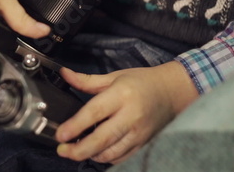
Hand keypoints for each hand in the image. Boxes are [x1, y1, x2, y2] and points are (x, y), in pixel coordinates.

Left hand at [55, 61, 197, 163]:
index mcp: (122, 95)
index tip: (60, 135)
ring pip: (111, 153)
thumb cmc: (143, 82)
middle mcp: (131, 116)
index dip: (75, 126)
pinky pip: (121, 158)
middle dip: (79, 149)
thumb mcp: (115, 76)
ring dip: (90, 155)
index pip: (94, 113)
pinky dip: (106, 158)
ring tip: (76, 151)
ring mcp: (139, 133)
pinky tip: (95, 152)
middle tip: (63, 150)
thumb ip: (87, 80)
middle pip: (101, 139)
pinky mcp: (143, 144)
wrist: (172, 92)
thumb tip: (65, 74)